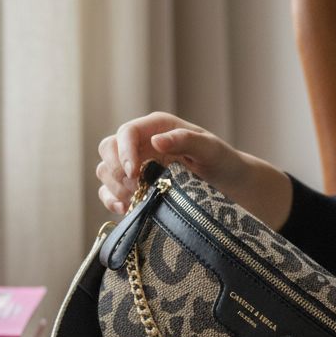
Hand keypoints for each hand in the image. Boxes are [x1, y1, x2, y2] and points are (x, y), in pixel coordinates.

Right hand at [95, 111, 292, 228]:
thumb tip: (157, 140)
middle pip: (108, 149)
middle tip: (137, 187)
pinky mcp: (133, 187)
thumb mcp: (211, 149)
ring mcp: (135, 166)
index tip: (134, 173)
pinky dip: (111, 200)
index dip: (124, 151)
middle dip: (117, 169)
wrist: (229, 187)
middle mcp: (142, 144)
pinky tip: (126, 208)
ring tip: (137, 198)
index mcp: (157, 127)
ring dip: (115, 186)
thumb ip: (185, 139)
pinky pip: (109, 191)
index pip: (127, 133)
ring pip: (106, 171)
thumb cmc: (223, 162)